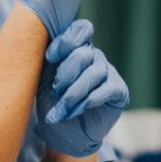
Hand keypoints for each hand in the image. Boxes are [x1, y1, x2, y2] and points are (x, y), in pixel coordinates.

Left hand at [34, 19, 129, 156]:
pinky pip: (106, 89)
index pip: (80, 29)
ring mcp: (108, 72)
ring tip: (61, 108)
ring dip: (73, 93)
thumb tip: (41, 39)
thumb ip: (47, 57)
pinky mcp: (119, 91)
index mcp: (76, 47)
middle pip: (83, 53)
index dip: (65, 42)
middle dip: (65, 74)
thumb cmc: (50, 100)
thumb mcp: (43, 76)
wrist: (61, 132)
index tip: (49, 58)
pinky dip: (87, 101)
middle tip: (54, 91)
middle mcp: (95, 56)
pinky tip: (75, 111)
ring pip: (93, 73)